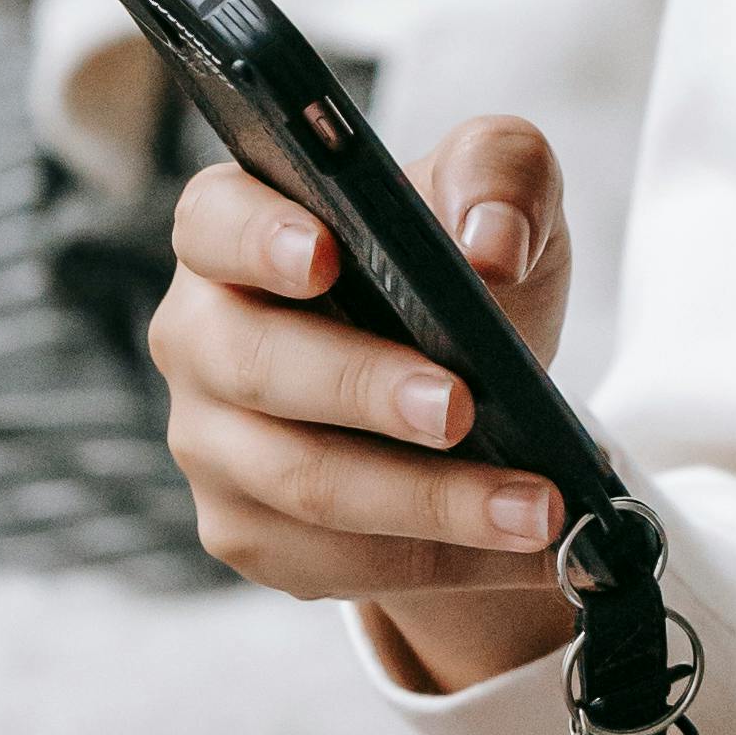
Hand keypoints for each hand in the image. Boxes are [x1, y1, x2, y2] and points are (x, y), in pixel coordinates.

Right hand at [150, 126, 578, 680]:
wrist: (467, 390)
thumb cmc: (455, 271)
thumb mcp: (497, 194)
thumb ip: (500, 173)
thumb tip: (491, 245)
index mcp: (235, 229)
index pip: (215, 223)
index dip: (259, 240)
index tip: (322, 257)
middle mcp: (201, 336)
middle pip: (257, 366)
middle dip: (365, 389)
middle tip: (459, 407)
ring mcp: (211, 443)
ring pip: (304, 482)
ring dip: (428, 502)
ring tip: (534, 505)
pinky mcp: (246, 531)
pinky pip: (330, 561)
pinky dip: (437, 560)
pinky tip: (518, 552)